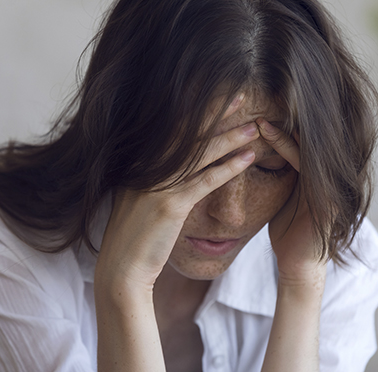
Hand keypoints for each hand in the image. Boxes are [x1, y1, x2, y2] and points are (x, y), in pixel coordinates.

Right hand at [96, 97, 258, 291]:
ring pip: (201, 154)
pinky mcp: (170, 205)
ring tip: (255, 128)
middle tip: (242, 95)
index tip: (218, 97)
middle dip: (216, 112)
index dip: (197, 111)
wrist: (122, 268)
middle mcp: (147, 168)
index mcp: (139, 164)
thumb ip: (153, 180)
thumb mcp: (138, 201)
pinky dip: (229, 168)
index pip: (173, 130)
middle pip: (188, 133)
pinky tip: (249, 159)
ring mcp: (157, 185)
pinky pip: (206, 181)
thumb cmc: (134, 238)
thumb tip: (172, 168)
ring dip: (230, 139)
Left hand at [256, 118, 326, 287]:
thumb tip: (261, 160)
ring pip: (306, 148)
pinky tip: (270, 135)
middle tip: (257, 108)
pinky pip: (306, 164)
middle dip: (283, 123)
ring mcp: (329, 186)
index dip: (280, 129)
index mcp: (316, 177)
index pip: (301, 144)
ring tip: (259, 119)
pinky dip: (287, 147)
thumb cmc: (288, 234)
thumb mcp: (284, 200)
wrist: (298, 265)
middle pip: (307, 141)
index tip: (256, 116)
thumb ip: (283, 179)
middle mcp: (327, 178)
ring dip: (281, 132)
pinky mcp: (326, 197)